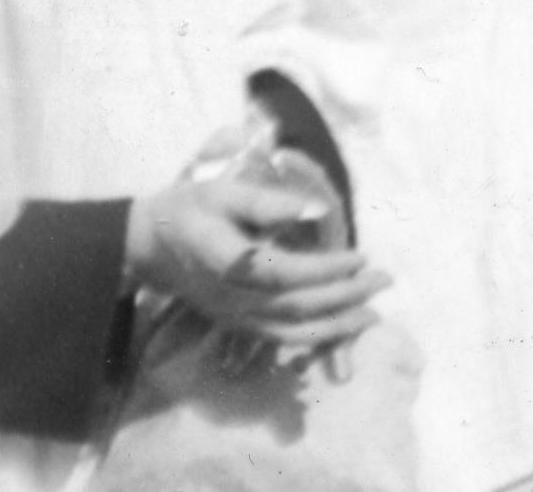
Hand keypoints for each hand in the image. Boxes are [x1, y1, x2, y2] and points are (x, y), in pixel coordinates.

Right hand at [127, 170, 385, 355]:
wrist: (148, 245)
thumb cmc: (190, 209)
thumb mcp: (224, 192)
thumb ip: (269, 201)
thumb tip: (321, 209)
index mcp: (223, 260)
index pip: (280, 273)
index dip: (325, 269)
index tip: (361, 256)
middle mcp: (227, 297)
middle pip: (292, 307)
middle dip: (344, 297)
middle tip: (384, 280)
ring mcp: (229, 316)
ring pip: (288, 332)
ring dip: (335, 325)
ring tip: (374, 312)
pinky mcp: (233, 324)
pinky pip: (277, 339)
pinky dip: (314, 338)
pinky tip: (344, 326)